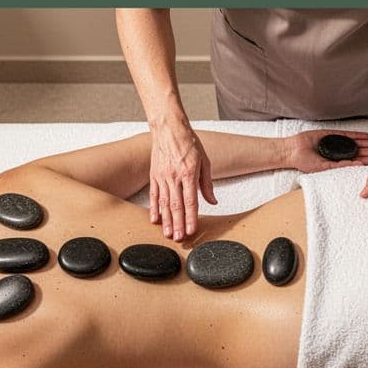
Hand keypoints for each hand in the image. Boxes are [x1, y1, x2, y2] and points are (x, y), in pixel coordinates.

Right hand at [149, 122, 215, 241]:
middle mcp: (174, 176)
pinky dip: (154, 208)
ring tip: (167, 234)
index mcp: (189, 173)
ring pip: (164, 203)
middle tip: (178, 239)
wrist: (169, 128)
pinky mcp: (154, 175)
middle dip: (178, 224)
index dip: (191, 218)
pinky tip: (155, 219)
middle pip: (176, 205)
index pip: (191, 201)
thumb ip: (207, 184)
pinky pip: (154, 195)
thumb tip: (213, 202)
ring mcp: (162, 176)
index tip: (191, 230)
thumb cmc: (189, 143)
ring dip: (166, 220)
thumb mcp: (204, 161)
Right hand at [282, 130, 367, 173]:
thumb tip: (357, 165)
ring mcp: (336, 143)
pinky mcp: (332, 135)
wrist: (293, 150)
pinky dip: (357, 136)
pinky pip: (347, 135)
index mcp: (338, 163)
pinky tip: (367, 136)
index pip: (357, 162)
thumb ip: (340, 165)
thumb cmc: (304, 162)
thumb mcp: (324, 167)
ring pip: (357, 144)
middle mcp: (339, 153)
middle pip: (360, 152)